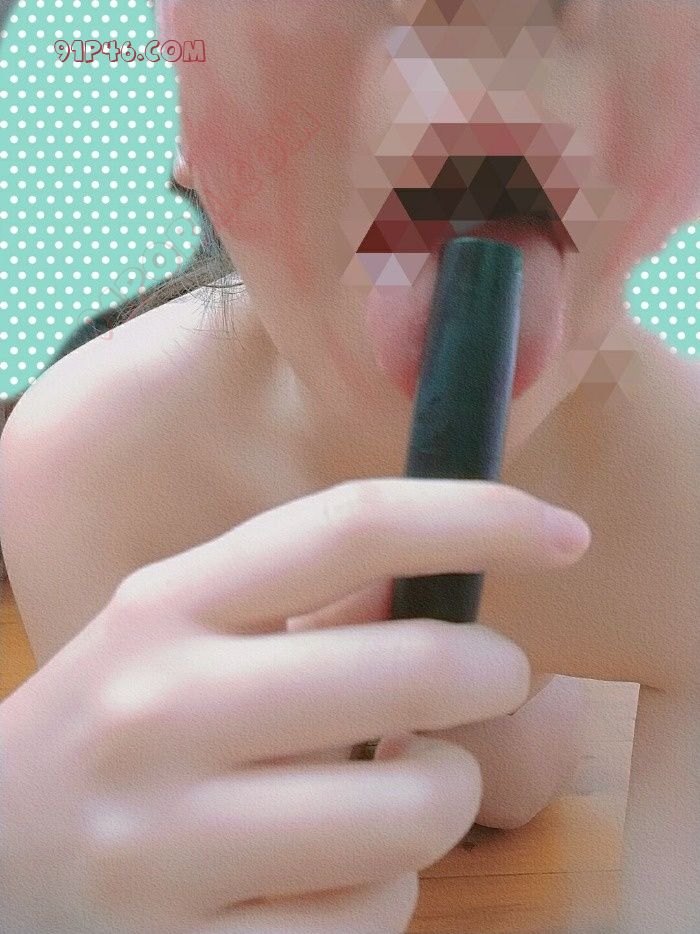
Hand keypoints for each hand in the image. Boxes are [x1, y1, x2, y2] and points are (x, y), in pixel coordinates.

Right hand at [0, 479, 589, 933]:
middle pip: (414, 666)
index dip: (476, 515)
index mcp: (167, 606)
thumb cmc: (109, 731)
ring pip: (414, 809)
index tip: (563, 531)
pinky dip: (388, 892)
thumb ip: (303, 604)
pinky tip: (336, 875)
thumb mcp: (176, 638)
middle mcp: (159, 710)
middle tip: (492, 676)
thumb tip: (439, 571)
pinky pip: (374, 918)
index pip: (349, 526)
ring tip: (398, 789)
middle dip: (495, 672)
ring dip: (443, 794)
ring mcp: (168, 843)